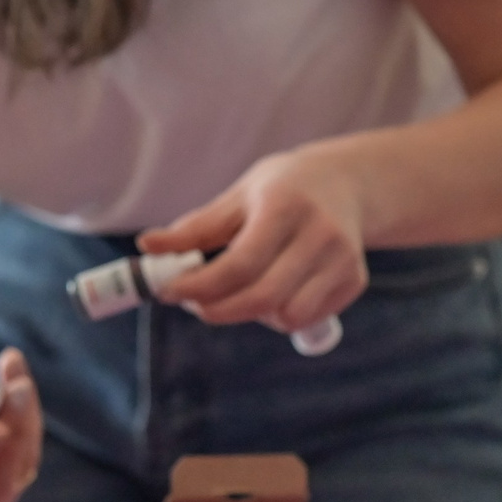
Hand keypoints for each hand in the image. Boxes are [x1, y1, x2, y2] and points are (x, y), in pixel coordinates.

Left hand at [142, 147, 368, 334]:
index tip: (167, 291)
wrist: (347, 183)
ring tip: (239, 291)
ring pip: (286, 316)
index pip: (240, 263)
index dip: (199, 285)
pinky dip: (279, 315)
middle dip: (218, 310)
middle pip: (263, 297)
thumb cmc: (281, 189)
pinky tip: (272, 289)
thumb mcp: (238, 197)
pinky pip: (306, 318)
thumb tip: (147, 247)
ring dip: (251, 314)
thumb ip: (195, 228)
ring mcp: (344, 260)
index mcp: (287, 207)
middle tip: (194, 304)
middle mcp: (322, 234)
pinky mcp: (355, 281)